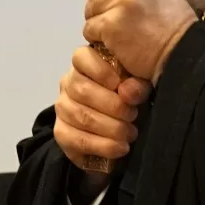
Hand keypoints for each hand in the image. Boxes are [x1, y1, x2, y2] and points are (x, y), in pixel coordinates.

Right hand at [54, 45, 151, 178]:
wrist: (130, 127)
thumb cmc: (135, 97)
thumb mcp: (142, 84)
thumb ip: (138, 83)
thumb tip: (128, 91)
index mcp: (85, 63)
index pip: (81, 57)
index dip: (102, 71)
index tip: (121, 85)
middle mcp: (69, 82)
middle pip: (82, 90)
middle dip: (112, 105)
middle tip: (133, 115)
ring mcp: (63, 107)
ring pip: (80, 116)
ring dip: (110, 128)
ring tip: (131, 134)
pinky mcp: (62, 132)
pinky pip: (76, 140)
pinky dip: (101, 146)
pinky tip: (120, 148)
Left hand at [82, 0, 196, 80]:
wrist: (179, 52)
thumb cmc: (170, 20)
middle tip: (113, 6)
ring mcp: (123, 1)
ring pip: (90, 4)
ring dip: (98, 16)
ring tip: (119, 25)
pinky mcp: (111, 25)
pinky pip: (89, 26)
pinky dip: (97, 34)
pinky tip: (115, 38)